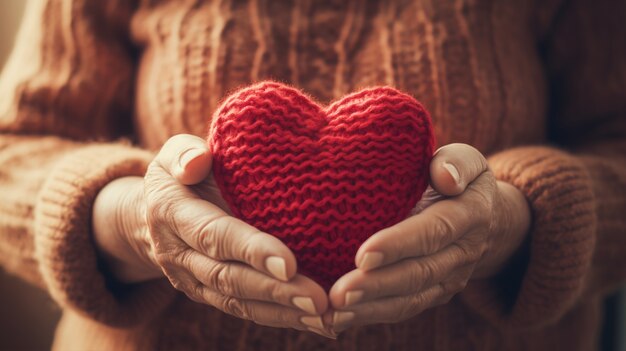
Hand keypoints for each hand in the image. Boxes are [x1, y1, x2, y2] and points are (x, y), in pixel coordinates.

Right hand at [92, 134, 333, 336]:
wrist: (151, 216)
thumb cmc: (180, 175)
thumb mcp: (173, 154)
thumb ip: (184, 153)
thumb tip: (197, 162)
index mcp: (172, 214)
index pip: (214, 235)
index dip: (251, 250)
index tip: (290, 262)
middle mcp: (178, 254)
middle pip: (229, 277)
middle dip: (275, 290)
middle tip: (317, 299)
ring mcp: (192, 280)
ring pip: (238, 302)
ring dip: (282, 312)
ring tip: (324, 317)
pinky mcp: (208, 294)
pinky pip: (244, 311)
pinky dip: (280, 318)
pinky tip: (314, 321)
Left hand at [327, 143, 530, 331]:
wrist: (487, 218)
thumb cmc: (459, 178)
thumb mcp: (466, 159)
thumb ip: (457, 162)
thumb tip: (445, 177)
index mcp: (469, 214)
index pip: (433, 231)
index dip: (399, 244)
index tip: (363, 255)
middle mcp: (462, 253)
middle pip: (419, 272)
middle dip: (377, 285)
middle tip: (339, 293)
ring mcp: (449, 279)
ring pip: (410, 299)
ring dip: (370, 308)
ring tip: (334, 312)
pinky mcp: (434, 294)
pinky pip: (403, 308)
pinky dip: (370, 316)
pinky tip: (339, 318)